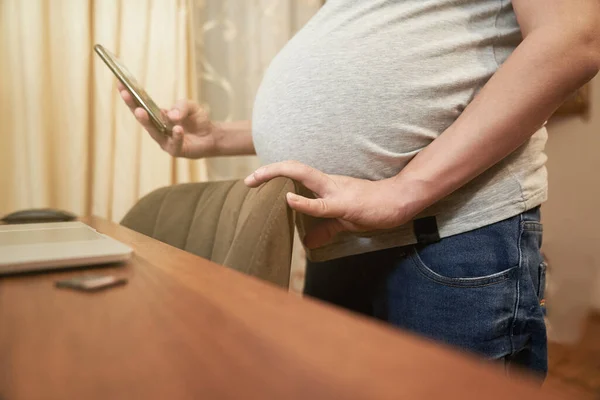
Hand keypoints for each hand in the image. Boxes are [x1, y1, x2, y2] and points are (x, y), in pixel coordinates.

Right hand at [117, 82, 216, 157]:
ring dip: (147, 122)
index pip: (142, 106)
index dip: (131, 96)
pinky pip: (174, 143)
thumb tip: (170, 115)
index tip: (120, 84)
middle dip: (133, 106)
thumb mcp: (190, 106)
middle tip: (126, 95)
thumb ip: (181, 107)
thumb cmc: (198, 120)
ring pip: (154, 132)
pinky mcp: (176, 150)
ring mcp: (165, 141)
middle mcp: (158, 129)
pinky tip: (178, 128)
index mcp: (158, 116)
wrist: (212, 135)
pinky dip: (176, 136)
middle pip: (143, 119)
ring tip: (141, 111)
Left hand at [244, 161, 410, 248]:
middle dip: (267, 171)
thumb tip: (309, 242)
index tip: (253, 182)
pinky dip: (304, 202)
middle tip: (247, 180)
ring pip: (303, 176)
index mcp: (326, 186)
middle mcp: (327, 183)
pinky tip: (289, 200)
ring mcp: (335, 192)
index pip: (296, 173)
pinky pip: (322, 205)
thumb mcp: (343, 220)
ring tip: (255, 180)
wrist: (399, 201)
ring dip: (277, 175)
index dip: (274, 174)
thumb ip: (325, 229)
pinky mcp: (345, 205)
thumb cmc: (373, 208)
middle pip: (294, 168)